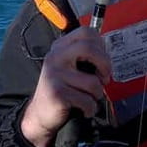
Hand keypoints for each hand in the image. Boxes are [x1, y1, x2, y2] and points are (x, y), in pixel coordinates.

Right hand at [21, 26, 111, 146]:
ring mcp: (55, 74)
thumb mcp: (70, 67)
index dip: (101, 46)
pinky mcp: (56, 92)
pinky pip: (87, 100)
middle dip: (105, 65)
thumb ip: (86, 57)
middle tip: (104, 78)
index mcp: (61, 47)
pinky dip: (90, 108)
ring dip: (97, 94)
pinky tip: (84, 108)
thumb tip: (107, 55)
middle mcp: (56, 57)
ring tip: (89, 97)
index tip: (102, 61)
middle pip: (89, 48)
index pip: (86, 33)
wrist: (40, 113)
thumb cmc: (62, 89)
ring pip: (93, 82)